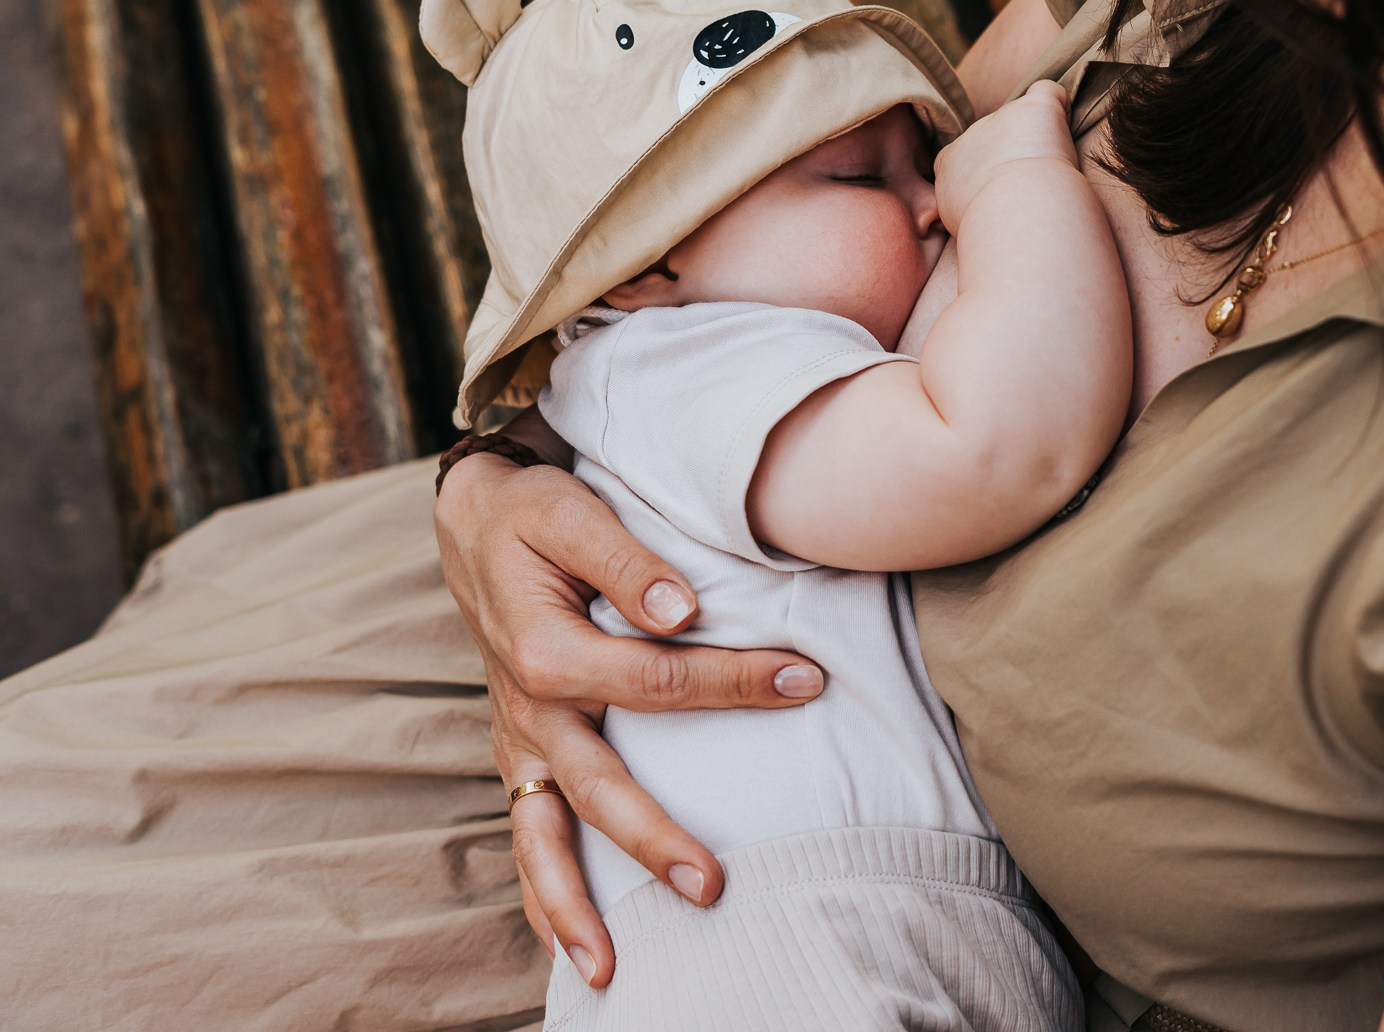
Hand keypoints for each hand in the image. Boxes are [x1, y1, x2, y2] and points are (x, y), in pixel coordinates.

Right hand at [435, 448, 827, 987]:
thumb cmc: (533, 516)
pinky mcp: (524, 755)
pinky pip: (528, 836)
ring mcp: (523, 741)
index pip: (657, 680)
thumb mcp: (572, 513)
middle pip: (599, 788)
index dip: (738, 680)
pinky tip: (572, 949)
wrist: (474, 524)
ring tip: (608, 971)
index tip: (808, 677)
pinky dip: (544, 895)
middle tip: (712, 887)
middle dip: (653, 842)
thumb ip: (626, 561)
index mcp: (546, 650)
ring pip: (543, 838)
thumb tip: (684, 611)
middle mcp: (530, 709)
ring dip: (574, 906)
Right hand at [934, 79, 1075, 227]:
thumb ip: (965, 208)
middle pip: (992, 142)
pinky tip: (1065, 130)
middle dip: (1012, 160)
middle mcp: (970, 138)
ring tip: (1052, 174)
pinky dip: (1060, 107)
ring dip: (1037, 144)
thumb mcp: (961, 227)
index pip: (963, 162)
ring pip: (1021, 124)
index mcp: (948, 166)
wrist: (1018, 213)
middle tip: (1032, 192)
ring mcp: (1002, 119)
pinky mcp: (1035, 109)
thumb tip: (978, 205)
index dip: (985, 176)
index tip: (1003, 198)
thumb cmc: (995, 230)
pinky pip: (1048, 94)